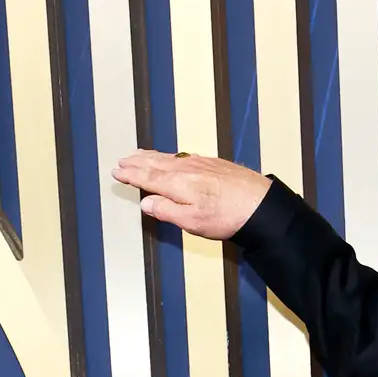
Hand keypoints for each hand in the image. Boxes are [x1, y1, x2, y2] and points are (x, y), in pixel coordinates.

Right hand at [110, 149, 269, 240]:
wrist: (260, 205)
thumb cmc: (228, 216)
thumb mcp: (192, 222)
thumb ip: (167, 212)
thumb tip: (146, 204)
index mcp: (177, 183)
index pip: (146, 177)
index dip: (130, 175)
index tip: (117, 172)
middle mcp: (185, 168)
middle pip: (154, 162)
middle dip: (136, 162)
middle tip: (122, 161)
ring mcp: (199, 163)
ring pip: (167, 157)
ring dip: (150, 156)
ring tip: (138, 154)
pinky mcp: (212, 163)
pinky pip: (181, 155)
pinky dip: (168, 155)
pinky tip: (170, 157)